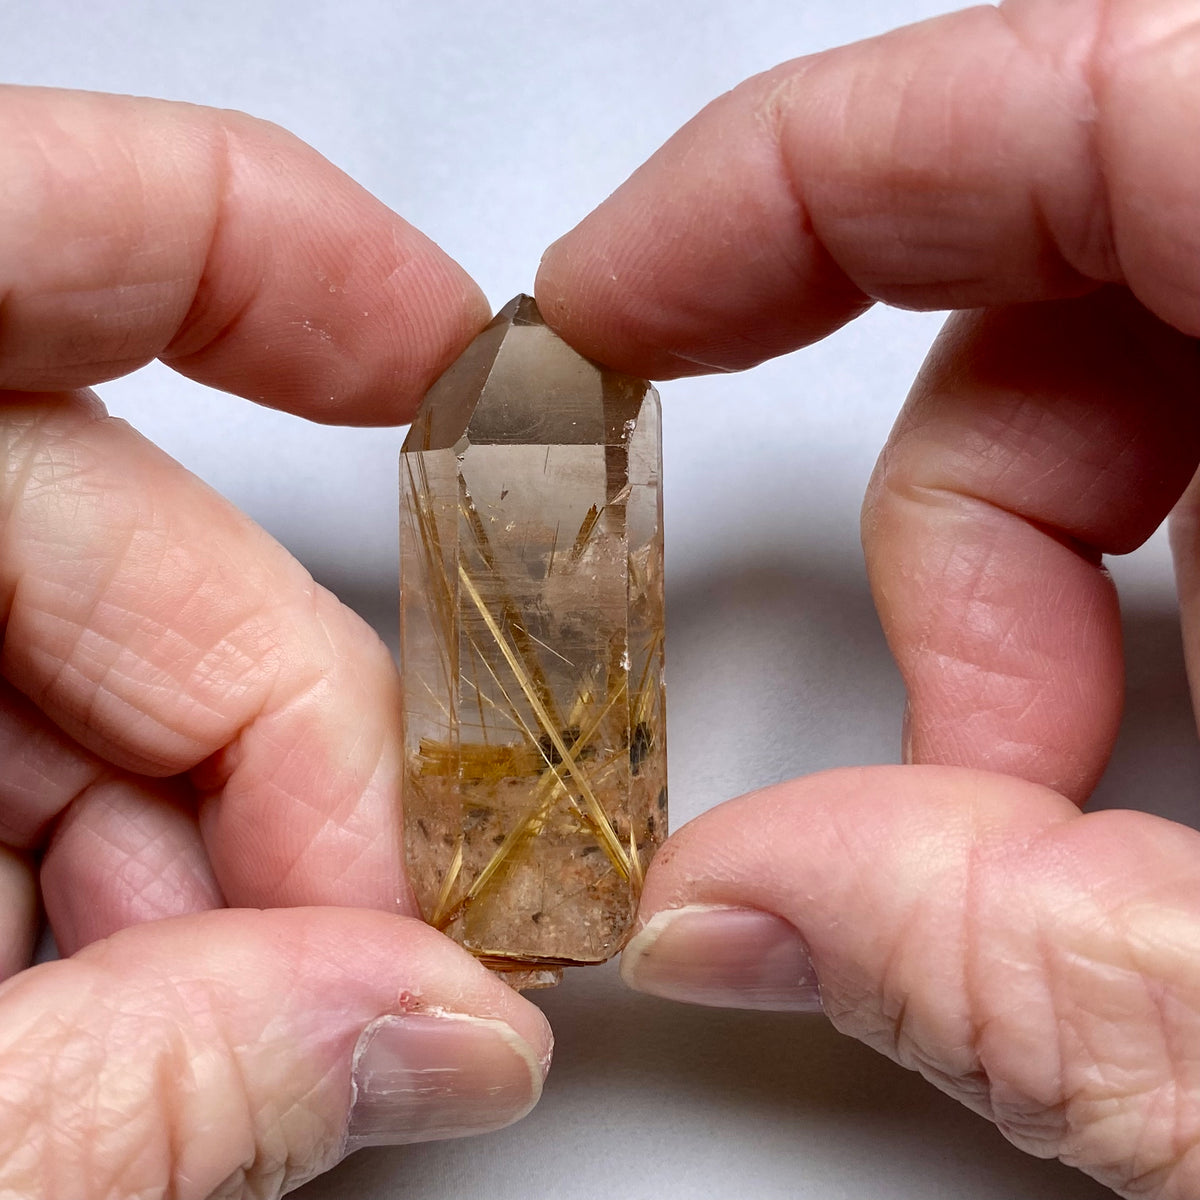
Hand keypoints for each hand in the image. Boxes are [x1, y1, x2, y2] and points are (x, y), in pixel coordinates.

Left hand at [0, 88, 551, 1196]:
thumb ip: (156, 1084)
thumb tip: (431, 1041)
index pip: (27, 234)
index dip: (265, 253)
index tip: (443, 365)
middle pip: (115, 530)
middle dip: (300, 737)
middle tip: (394, 939)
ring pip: (80, 663)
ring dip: (217, 853)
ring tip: (254, 1033)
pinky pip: (7, 744)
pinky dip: (112, 880)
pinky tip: (140, 1019)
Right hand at [538, 2, 1199, 1195]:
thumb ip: (1016, 969)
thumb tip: (735, 919)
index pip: (1076, 99)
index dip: (800, 177)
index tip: (623, 298)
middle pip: (1080, 241)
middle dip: (941, 502)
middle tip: (933, 746)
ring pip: (1142, 355)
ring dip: (1024, 582)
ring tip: (1046, 797)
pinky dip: (1119, 583)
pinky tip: (1131, 751)